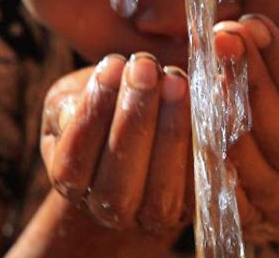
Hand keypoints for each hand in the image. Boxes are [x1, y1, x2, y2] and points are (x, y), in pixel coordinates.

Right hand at [41, 54, 192, 234]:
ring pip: (162, 191)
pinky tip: (211, 96)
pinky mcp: (198, 203)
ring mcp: (157, 214)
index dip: (92, 113)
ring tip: (175, 79)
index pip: (74, 162)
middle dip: (134, 119)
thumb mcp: (72, 99)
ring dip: (171, 131)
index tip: (111, 65)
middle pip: (117, 185)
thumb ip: (67, 104)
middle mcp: (112, 209)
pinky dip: (210, 140)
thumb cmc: (104, 107)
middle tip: (146, 67)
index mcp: (73, 183)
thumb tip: (76, 108)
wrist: (144, 126)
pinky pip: (205, 180)